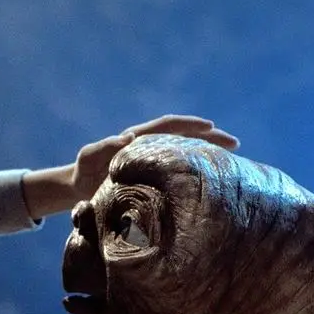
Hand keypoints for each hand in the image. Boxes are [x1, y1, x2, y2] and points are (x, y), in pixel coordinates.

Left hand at [71, 114, 239, 199]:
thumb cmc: (82, 172)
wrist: (78, 189)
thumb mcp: (88, 157)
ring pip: (186, 153)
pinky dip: (196, 171)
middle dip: (210, 137)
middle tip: (234, 143)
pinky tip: (212, 182)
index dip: (189, 125)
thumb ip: (104, 146)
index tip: (211, 125)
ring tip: (232, 161)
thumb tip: (129, 136)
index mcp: (137, 139)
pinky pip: (179, 171)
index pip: (168, 126)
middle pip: (185, 136)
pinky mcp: (154, 178)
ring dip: (208, 154)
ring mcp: (153, 162)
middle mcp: (150, 147)